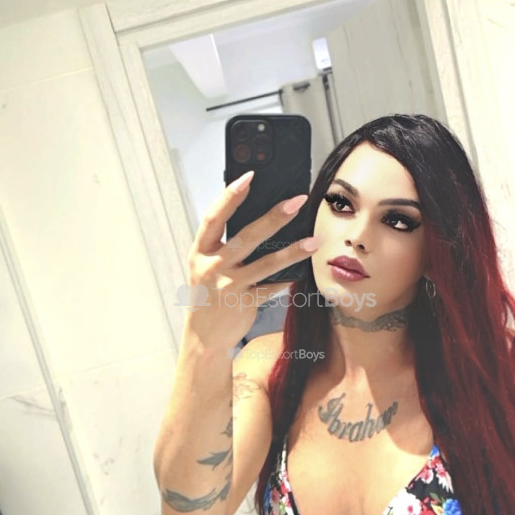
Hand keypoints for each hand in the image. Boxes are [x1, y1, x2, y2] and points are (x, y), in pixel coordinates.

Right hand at [183, 170, 320, 350]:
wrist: (203, 337)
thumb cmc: (210, 294)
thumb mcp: (208, 265)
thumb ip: (225, 244)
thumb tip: (261, 218)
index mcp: (201, 251)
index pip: (214, 217)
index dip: (230, 196)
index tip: (248, 177)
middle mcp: (212, 266)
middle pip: (246, 236)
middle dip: (274, 217)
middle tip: (297, 201)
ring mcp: (228, 286)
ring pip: (266, 264)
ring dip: (293, 251)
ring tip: (314, 241)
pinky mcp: (244, 303)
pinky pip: (271, 287)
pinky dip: (287, 279)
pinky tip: (302, 272)